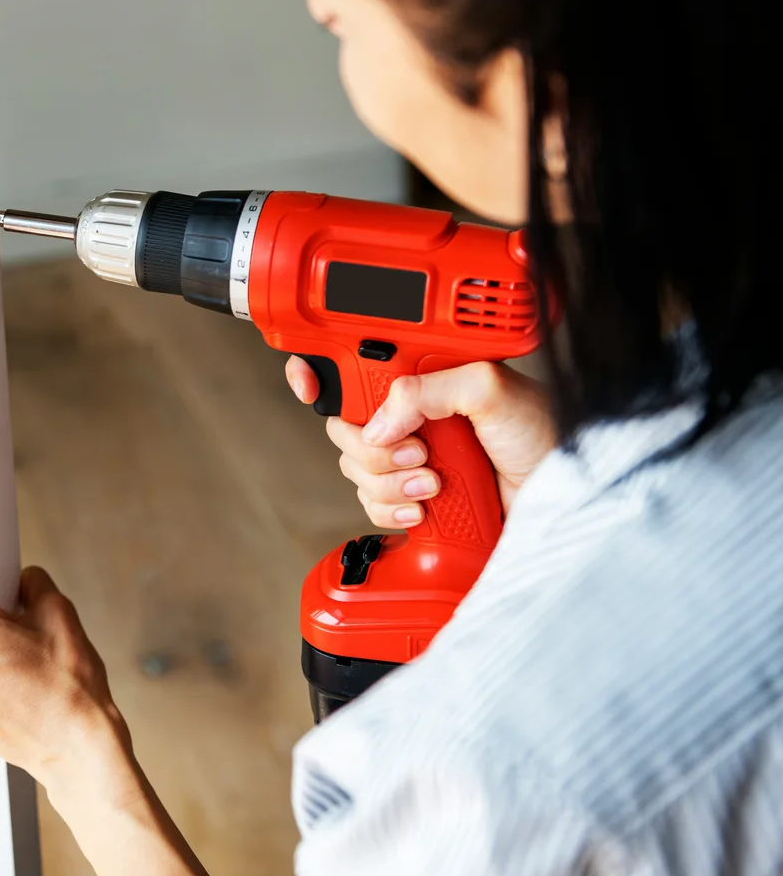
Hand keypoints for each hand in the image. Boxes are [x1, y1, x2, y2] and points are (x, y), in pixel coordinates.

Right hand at [285, 358, 554, 527]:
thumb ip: (428, 389)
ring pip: (355, 470)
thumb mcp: (490, 389)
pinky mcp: (413, 497)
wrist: (566, 496)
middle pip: (344, 427)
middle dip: (373, 447)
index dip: (320, 371)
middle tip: (417, 452)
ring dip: (390, 483)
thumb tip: (378, 423)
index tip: (308, 383)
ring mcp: (410, 457)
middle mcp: (410, 415)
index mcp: (422, 375)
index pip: (352, 365)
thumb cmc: (546, 433)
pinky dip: (391, 510)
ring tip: (435, 483)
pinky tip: (425, 509)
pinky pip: (370, 505)